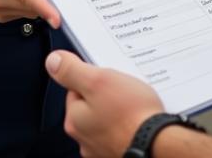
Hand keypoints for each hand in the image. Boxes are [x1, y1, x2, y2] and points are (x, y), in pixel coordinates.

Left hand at [46, 50, 163, 157]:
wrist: (158, 144)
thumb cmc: (131, 114)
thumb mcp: (98, 81)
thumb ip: (72, 71)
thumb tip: (53, 61)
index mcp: (74, 119)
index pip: (75, 88)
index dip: (93, 77)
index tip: (107, 76)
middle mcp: (84, 138)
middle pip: (92, 104)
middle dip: (108, 94)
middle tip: (124, 88)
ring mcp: (102, 147)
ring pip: (107, 117)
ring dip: (119, 109)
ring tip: (135, 103)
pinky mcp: (119, 151)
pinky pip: (120, 130)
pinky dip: (128, 123)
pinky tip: (139, 118)